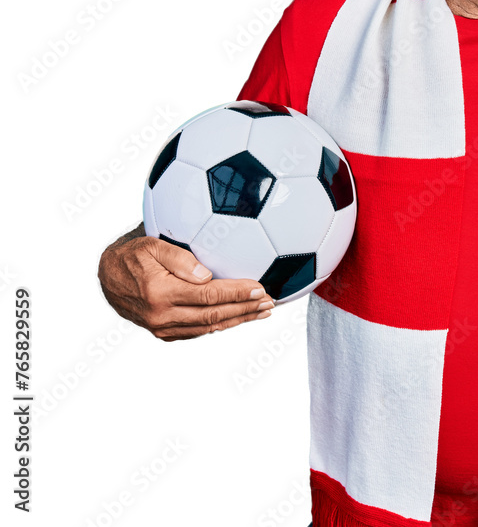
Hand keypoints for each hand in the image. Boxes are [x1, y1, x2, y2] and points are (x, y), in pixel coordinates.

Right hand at [98, 230, 273, 340]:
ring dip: (237, 320)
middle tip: (270, 302)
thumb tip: (207, 275)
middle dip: (245, 309)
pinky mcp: (163, 333)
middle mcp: (161, 315)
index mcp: (160, 292)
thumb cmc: (132, 255)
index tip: (260, 288)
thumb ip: (179, 259)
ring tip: (261, 312)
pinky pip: (197, 332)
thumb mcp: (152, 245)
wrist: (106, 277)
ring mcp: (161, 328)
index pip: (209, 295)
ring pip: (208, 327)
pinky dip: (220, 325)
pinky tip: (237, 318)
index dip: (237, 293)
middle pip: (213, 315)